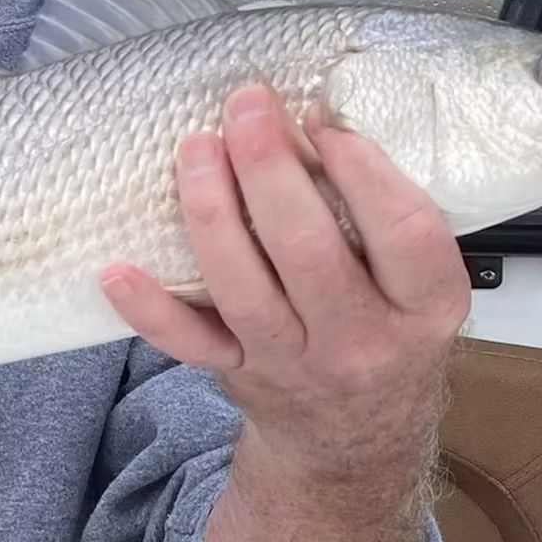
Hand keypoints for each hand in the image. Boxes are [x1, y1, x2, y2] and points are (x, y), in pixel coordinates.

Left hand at [101, 86, 469, 488]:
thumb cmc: (383, 321)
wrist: (356, 435)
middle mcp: (362, 340)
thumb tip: (309, 114)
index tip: (320, 118)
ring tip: (196, 146)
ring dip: (211, 210)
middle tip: (245, 107)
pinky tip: (118, 267)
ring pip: (243, 289)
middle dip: (268, 169)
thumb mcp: (412, 277)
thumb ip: (377, 208)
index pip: (404, 233)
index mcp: (423, 305)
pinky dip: (150, 308)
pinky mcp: (238, 372)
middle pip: (309, 253)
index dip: (363, 169)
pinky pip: (188, 343)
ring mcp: (294, 361)